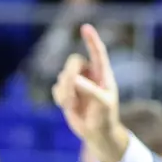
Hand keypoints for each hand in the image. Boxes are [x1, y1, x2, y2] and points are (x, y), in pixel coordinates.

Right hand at [52, 24, 127, 161]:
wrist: (97, 133)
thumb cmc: (105, 117)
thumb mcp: (103, 104)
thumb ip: (91, 90)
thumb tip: (74, 80)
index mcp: (103, 74)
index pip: (98, 52)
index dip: (92, 40)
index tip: (85, 28)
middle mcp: (89, 74)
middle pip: (73, 62)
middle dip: (69, 75)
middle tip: (70, 93)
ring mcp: (77, 83)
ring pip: (63, 76)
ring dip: (65, 91)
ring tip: (73, 105)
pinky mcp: (67, 92)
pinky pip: (56, 88)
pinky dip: (60, 97)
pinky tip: (69, 106)